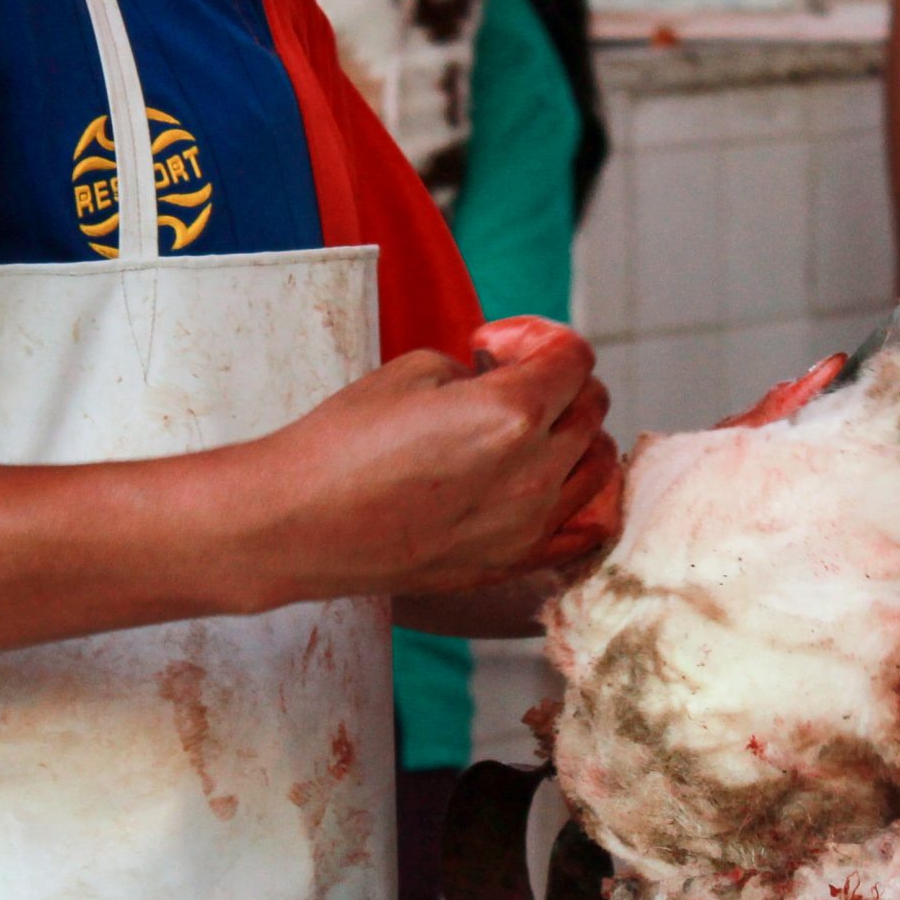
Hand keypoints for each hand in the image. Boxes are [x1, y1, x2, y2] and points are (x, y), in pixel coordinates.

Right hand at [247, 320, 614, 601]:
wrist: (299, 525)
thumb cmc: (343, 443)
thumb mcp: (416, 372)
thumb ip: (480, 373)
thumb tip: (503, 383)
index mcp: (511, 413)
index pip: (574, 356)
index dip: (538, 337)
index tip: (494, 344)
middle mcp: (534, 472)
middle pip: (593, 405)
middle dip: (560, 380)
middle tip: (506, 381)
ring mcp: (530, 525)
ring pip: (599, 464)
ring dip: (573, 434)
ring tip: (524, 431)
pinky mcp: (514, 562)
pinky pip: (584, 526)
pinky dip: (577, 495)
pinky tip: (541, 481)